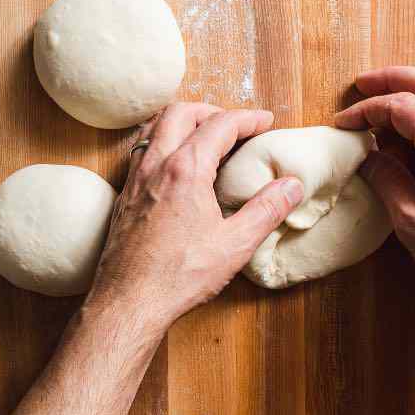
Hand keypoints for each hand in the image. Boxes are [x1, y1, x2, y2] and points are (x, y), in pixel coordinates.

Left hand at [83, 102, 302, 336]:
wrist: (128, 302)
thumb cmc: (178, 277)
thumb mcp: (235, 245)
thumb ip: (267, 210)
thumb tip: (292, 186)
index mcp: (185, 170)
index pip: (220, 124)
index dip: (248, 118)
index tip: (265, 121)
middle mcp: (154, 166)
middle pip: (181, 113)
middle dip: (212, 111)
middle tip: (233, 126)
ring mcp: (133, 181)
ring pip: (153, 129)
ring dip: (181, 123)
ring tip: (202, 138)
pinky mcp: (122, 198)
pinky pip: (139, 154)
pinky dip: (160, 145)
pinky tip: (172, 168)